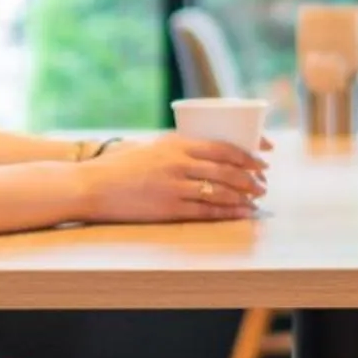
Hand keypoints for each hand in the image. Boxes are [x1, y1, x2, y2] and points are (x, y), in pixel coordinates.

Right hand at [77, 135, 265, 223]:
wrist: (93, 185)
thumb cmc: (122, 166)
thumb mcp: (154, 147)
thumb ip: (181, 148)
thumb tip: (212, 153)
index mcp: (177, 143)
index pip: (223, 147)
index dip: (249, 154)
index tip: (264, 159)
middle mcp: (179, 162)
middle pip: (227, 170)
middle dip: (251, 178)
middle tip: (264, 184)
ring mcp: (175, 186)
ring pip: (221, 191)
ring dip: (244, 196)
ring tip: (257, 199)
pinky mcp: (169, 208)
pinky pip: (207, 211)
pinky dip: (229, 212)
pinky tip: (242, 213)